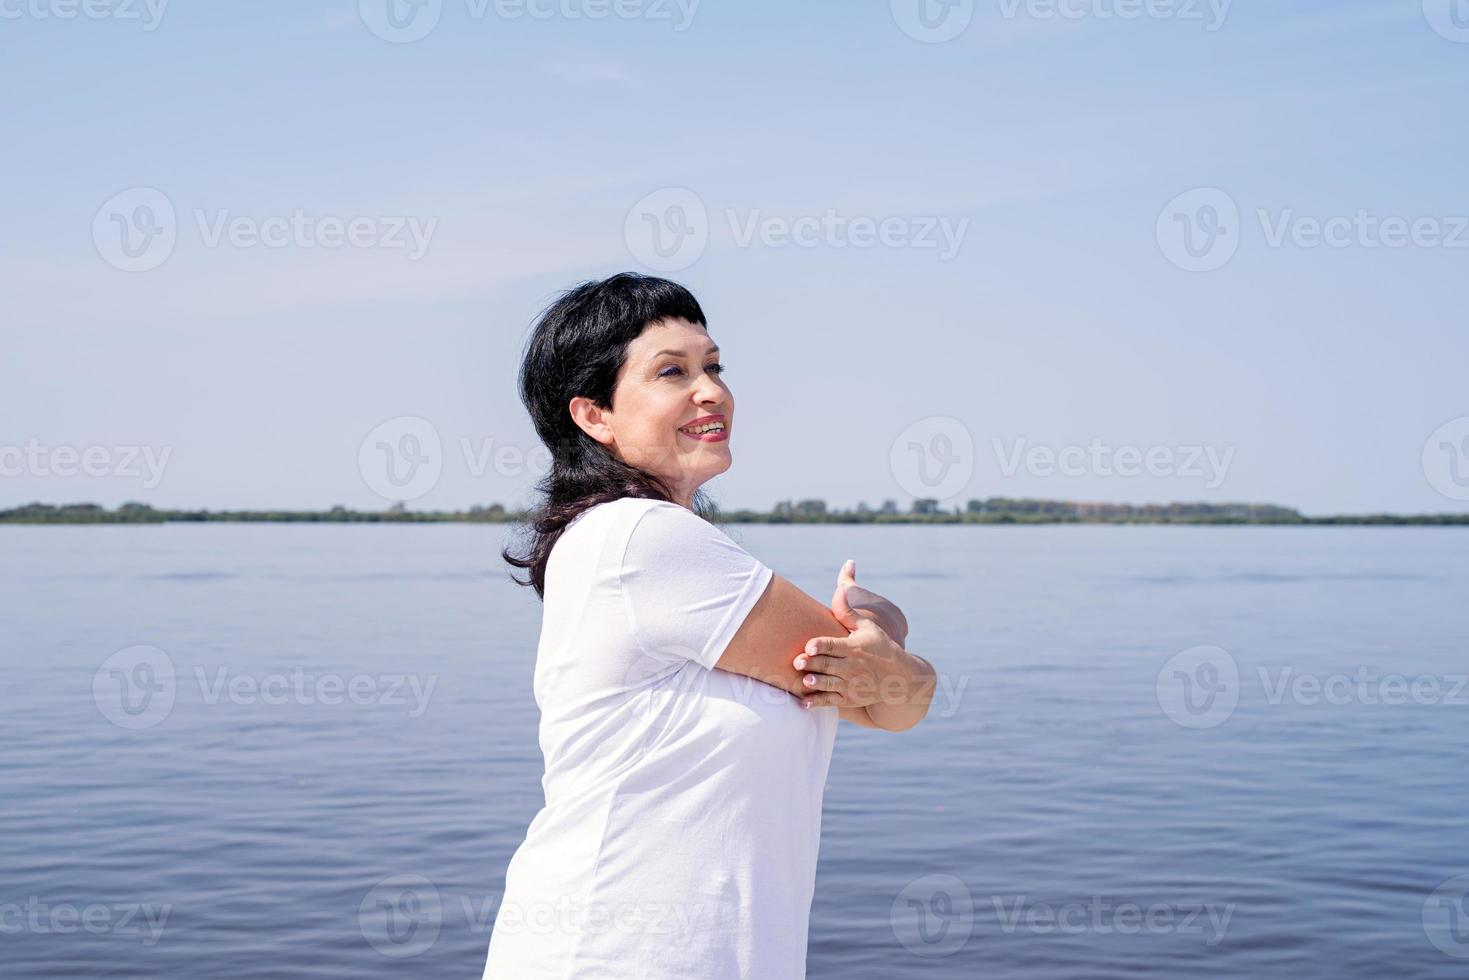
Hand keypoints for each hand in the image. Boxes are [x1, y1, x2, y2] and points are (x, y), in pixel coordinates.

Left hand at [795, 573, 917, 708]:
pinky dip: (818, 702)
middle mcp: (851, 667)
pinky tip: (804, 702)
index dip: (820, 646)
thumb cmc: (880, 647)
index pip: (833, 645)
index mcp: (853, 648)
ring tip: (805, 681)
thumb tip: (839, 588)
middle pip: (827, 664)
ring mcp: (850, 684)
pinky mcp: (849, 699)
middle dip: (812, 664)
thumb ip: (847, 611)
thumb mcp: (867, 627)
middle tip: (796, 662)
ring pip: (828, 684)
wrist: (900, 678)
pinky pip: (831, 701)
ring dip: (816, 683)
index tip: (809, 646)